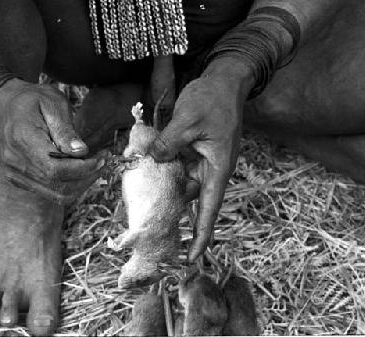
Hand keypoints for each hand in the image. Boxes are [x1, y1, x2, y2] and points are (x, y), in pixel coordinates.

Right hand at [0, 79, 105, 204]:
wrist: (3, 105)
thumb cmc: (32, 100)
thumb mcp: (52, 103)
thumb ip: (66, 129)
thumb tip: (81, 152)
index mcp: (22, 139)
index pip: (55, 169)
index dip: (82, 169)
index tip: (101, 158)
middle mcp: (14, 162)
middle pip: (57, 186)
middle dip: (87, 177)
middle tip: (104, 160)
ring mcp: (14, 174)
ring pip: (56, 194)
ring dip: (82, 184)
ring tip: (96, 165)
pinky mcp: (19, 180)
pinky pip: (49, 192)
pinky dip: (70, 185)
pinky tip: (80, 168)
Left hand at [149, 57, 254, 261]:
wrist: (224, 81)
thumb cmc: (213, 100)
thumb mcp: (188, 120)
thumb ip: (168, 143)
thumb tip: (151, 159)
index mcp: (217, 169)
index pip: (208, 210)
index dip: (200, 235)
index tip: (192, 258)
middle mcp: (210, 170)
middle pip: (190, 199)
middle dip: (171, 209)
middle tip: (147, 224)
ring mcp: (201, 161)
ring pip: (180, 182)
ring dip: (163, 185)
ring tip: (141, 194)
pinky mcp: (193, 151)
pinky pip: (176, 166)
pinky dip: (163, 168)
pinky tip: (145, 167)